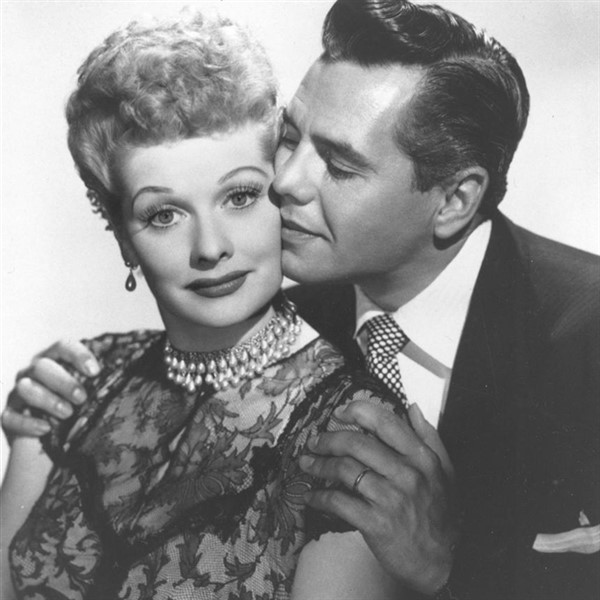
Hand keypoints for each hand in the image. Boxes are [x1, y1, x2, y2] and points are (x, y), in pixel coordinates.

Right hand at [1, 340, 98, 441]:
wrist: (52, 437)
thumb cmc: (76, 405)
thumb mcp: (89, 390)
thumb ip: (100, 381)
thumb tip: (129, 374)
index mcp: (54, 360)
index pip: (62, 346)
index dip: (78, 355)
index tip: (95, 372)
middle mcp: (32, 372)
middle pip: (42, 366)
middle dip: (63, 381)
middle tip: (82, 397)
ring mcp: (18, 393)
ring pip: (25, 388)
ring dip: (48, 400)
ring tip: (68, 413)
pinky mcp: (8, 416)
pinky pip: (11, 416)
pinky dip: (28, 422)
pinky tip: (46, 429)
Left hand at [299, 401, 458, 595]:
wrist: (444, 562)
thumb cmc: (440, 514)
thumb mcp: (445, 470)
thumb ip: (429, 436)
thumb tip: (412, 407)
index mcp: (421, 457)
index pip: (385, 422)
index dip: (357, 411)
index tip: (340, 412)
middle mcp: (406, 474)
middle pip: (357, 443)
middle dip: (328, 439)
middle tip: (315, 442)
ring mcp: (390, 499)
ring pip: (344, 470)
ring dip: (319, 465)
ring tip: (307, 463)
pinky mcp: (376, 523)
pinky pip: (339, 502)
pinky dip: (319, 497)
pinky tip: (310, 495)